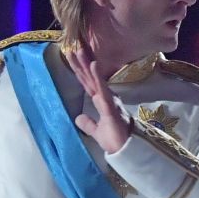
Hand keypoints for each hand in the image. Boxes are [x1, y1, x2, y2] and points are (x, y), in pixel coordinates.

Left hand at [63, 39, 131, 154]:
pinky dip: (97, 76)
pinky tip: (93, 64)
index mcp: (102, 102)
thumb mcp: (97, 131)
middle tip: (73, 46)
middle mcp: (105, 98)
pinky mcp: (110, 106)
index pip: (88, 84)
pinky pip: (102, 89)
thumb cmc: (115, 141)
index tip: (72, 58)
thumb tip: (78, 118)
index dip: (80, 71)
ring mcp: (108, 100)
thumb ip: (88, 124)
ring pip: (95, 79)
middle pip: (90, 78)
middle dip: (81, 62)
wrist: (126, 151)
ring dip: (87, 64)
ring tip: (79, 50)